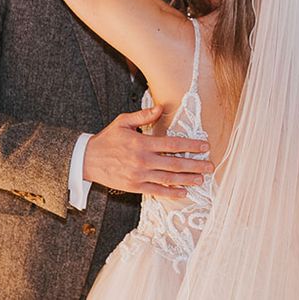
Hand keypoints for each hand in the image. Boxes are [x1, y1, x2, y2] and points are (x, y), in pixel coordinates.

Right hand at [83, 105, 212, 199]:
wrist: (87, 160)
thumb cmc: (107, 139)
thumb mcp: (123, 122)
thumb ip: (143, 116)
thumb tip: (161, 107)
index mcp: (142, 143)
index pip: (172, 144)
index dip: (191, 145)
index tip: (205, 146)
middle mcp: (143, 160)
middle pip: (175, 163)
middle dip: (195, 164)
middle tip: (211, 166)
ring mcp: (139, 175)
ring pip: (169, 178)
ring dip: (187, 179)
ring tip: (202, 179)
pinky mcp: (135, 186)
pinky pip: (157, 190)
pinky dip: (172, 192)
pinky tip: (184, 192)